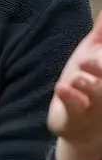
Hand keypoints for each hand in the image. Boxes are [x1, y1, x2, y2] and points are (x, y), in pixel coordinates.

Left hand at [48, 11, 101, 159]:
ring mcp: (96, 106)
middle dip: (101, 67)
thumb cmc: (89, 84)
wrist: (81, 127)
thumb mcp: (93, 53)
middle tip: (87, 61)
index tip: (94, 52)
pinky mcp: (77, 118)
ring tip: (77, 77)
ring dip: (88, 84)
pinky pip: (76, 109)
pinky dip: (70, 98)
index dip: (99, 57)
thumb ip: (101, 33)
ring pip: (97, 93)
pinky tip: (62, 88)